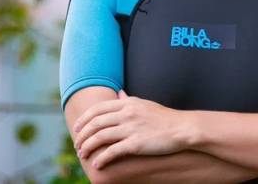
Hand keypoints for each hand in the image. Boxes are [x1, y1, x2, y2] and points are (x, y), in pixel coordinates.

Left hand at [73, 90, 191, 168]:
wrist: (181, 128)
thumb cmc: (164, 117)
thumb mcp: (145, 104)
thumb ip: (129, 100)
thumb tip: (119, 93)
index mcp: (128, 103)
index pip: (98, 109)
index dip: (83, 119)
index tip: (76, 128)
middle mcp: (127, 113)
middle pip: (95, 123)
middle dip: (82, 135)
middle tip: (77, 144)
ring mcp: (131, 128)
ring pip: (100, 136)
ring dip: (88, 147)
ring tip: (83, 154)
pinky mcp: (136, 143)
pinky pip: (113, 151)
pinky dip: (102, 158)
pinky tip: (97, 164)